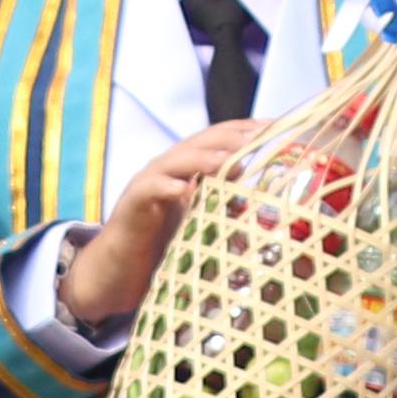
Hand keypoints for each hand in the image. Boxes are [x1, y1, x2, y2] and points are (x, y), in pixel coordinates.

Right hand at [54, 121, 266, 328]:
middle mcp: (169, 168)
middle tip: (261, 136)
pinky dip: (167, 187)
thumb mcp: (200, 221)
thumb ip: (224, 203)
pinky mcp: (132, 204)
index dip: (249, 130)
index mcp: (188, 168)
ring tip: (231, 158)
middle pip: (202, 141)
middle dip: (233, 136)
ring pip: (177, 160)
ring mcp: (149, 183)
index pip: (221, 140)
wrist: (116, 270)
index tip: (280, 127)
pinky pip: (150, 189)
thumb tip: (260, 197)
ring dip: (204, 157)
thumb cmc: (161, 245)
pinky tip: (184, 190)